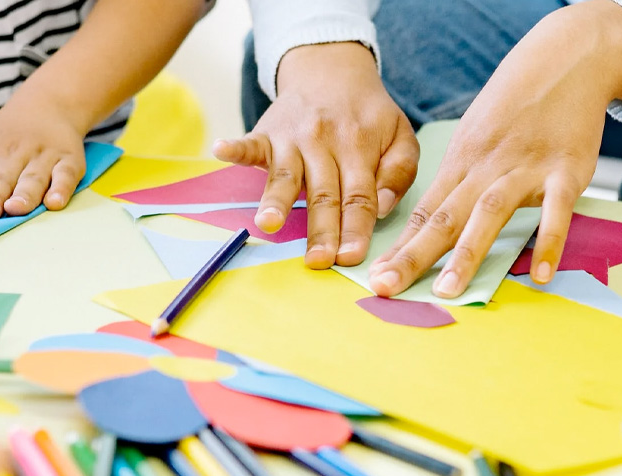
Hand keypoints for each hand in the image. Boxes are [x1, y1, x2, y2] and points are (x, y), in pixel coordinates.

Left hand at [0, 99, 91, 219]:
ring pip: (33, 178)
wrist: (48, 106)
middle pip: (1, 177)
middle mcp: (12, 155)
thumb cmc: (2, 134)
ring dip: (25, 194)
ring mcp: (41, 158)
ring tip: (15, 209)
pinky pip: (66, 176)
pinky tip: (54, 203)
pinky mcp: (68, 161)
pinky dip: (61, 189)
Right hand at [215, 43, 417, 267]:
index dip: (355, 228)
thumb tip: (382, 207)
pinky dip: (234, 148)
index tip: (351, 257)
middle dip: (321, 230)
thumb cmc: (368, 114)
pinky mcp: (267, 132)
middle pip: (324, 194)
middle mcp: (325, 144)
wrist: (332, 70)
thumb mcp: (400, 136)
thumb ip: (399, 171)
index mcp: (360, 148)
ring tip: (268, 223)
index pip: (359, 196)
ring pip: (286, 176)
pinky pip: (250, 142)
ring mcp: (293, 138)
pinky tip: (221, 151)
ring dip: (276, 200)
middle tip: (318, 260)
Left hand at [369, 2, 621, 297]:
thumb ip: (461, 177)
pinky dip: (549, 242)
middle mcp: (486, 166)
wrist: (567, 59)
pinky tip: (543, 275)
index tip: (375, 276)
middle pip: (443, 216)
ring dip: (466, 253)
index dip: (399, 246)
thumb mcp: (477, 133)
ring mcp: (526, 168)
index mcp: (462, 160)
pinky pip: (556, 211)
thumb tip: (434, 219)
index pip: (424, 210)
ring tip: (448, 290)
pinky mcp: (566, 170)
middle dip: (413, 255)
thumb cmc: (519, 102)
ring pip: (489, 214)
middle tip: (385, 287)